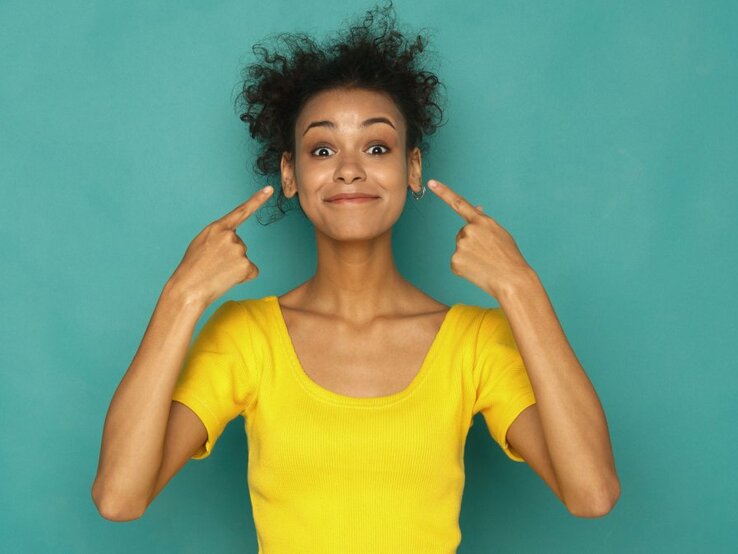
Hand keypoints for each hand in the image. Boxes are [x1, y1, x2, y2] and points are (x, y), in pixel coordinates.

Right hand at [168, 185, 273, 307]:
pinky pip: (251, 271)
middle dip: (230, 256)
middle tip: (213, 266)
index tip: (269, 189)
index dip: (257, 200)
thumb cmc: (193, 268)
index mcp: (217, 228)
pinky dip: (242, 277)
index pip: (241, 212)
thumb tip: (235, 244)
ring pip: (244, 259)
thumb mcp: (202, 244)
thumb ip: (219, 237)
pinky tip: (227, 279)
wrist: (189, 289)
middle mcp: (230, 236)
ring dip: (234, 267)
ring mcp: (239, 250)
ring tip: (217, 273)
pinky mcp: (246, 266)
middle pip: (239, 244)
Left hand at [427, 179, 532, 298]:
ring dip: (469, 254)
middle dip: (472, 242)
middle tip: (488, 253)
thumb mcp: (499, 233)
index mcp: (482, 221)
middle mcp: (468, 230)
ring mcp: (460, 246)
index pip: (458, 203)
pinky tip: (478, 270)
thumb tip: (475, 208)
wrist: (511, 279)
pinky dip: (465, 266)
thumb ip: (484, 220)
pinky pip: (457, 262)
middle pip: (462, 233)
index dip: (443, 192)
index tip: (431, 183)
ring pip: (460, 247)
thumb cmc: (508, 256)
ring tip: (485, 262)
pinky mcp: (455, 261)